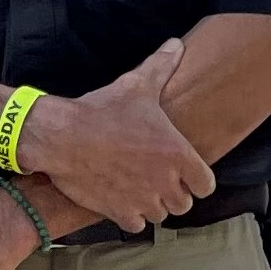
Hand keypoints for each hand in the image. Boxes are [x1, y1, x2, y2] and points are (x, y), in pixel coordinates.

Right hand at [19, 38, 215, 232]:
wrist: (63, 136)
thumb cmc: (103, 109)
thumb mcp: (136, 84)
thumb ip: (162, 66)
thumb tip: (176, 44)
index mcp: (177, 153)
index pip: (206, 184)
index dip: (196, 178)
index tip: (183, 169)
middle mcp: (165, 181)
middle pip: (184, 203)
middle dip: (173, 191)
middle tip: (157, 174)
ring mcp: (143, 200)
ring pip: (161, 215)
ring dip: (153, 203)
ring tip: (140, 185)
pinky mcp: (120, 213)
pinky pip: (138, 224)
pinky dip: (132, 214)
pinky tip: (122, 196)